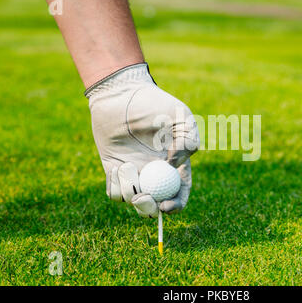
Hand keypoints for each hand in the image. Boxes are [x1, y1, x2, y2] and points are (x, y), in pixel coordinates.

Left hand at [86, 63, 198, 216]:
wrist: (122, 94)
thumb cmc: (154, 103)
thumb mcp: (182, 116)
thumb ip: (187, 141)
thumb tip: (172, 166)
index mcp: (174, 165)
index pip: (179, 193)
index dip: (175, 205)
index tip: (166, 206)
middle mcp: (154, 174)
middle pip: (155, 205)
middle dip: (149, 208)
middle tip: (142, 197)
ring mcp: (134, 173)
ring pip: (132, 199)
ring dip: (129, 189)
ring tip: (126, 165)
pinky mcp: (114, 170)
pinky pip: (114, 192)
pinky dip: (115, 185)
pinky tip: (116, 167)